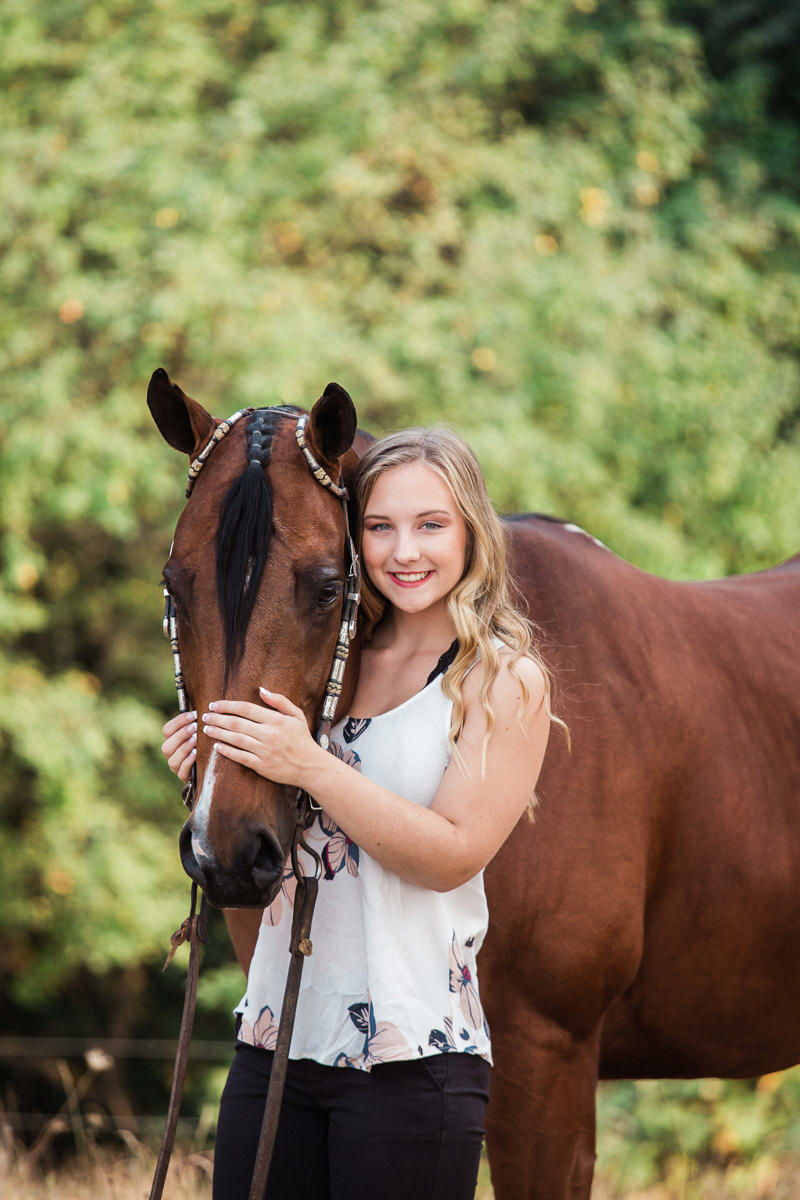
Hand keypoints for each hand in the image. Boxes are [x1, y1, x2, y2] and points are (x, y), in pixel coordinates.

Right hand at [161, 710, 196, 780]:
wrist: (209, 766)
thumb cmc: (203, 744)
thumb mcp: (199, 732)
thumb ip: (196, 722)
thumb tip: (200, 708)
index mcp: (171, 740)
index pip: (167, 730)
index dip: (179, 721)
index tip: (194, 715)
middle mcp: (170, 754)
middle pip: (167, 745)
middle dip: (181, 734)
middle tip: (195, 727)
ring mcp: (175, 766)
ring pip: (173, 758)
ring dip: (184, 747)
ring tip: (196, 739)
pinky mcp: (183, 776)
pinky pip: (182, 770)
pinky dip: (188, 761)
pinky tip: (196, 753)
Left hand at [201, 689, 321, 785]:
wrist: (311, 766)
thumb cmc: (302, 739)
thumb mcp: (296, 715)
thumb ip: (279, 701)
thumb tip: (261, 689)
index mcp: (276, 720)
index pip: (246, 708)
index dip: (227, 705)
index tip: (214, 705)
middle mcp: (269, 734)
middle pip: (237, 723)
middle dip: (217, 718)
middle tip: (205, 716)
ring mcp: (265, 751)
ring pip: (236, 739)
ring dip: (218, 733)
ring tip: (206, 729)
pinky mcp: (262, 766)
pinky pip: (240, 757)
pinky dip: (227, 751)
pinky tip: (217, 746)